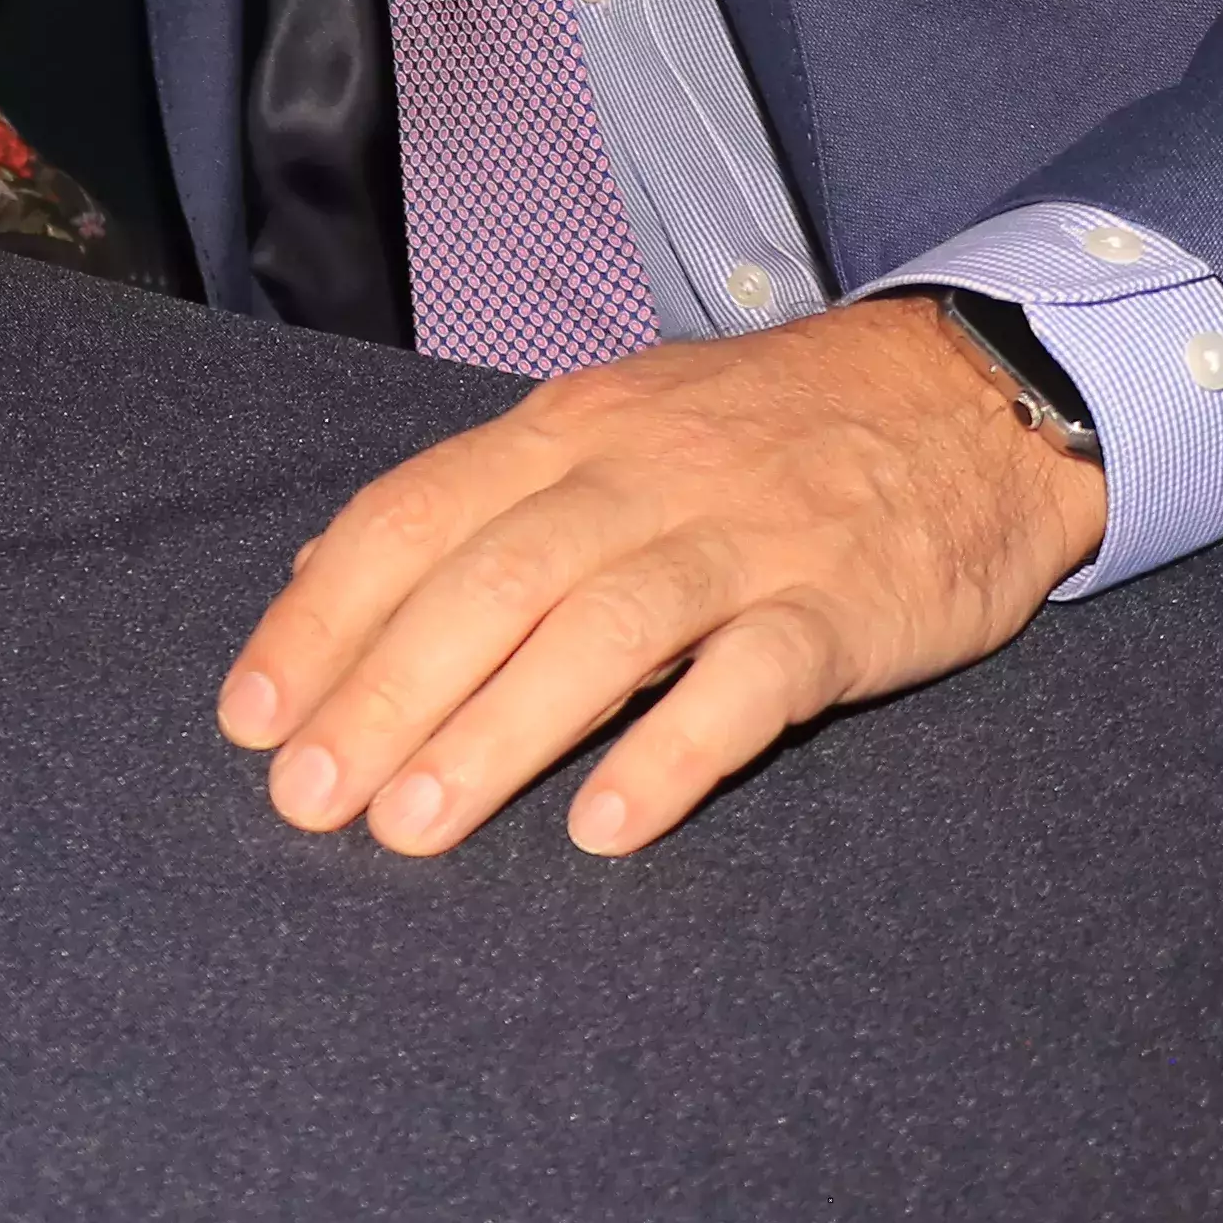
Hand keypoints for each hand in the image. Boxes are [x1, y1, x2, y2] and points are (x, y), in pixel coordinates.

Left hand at [213, 295, 1111, 858]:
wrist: (971, 394)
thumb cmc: (764, 432)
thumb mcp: (610, 427)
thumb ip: (477, 501)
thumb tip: (326, 576)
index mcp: (568, 428)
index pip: (412, 516)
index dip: (323, 619)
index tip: (251, 718)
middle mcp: (642, 473)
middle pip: (487, 580)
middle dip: (382, 694)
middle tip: (310, 802)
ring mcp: (745, 537)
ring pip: (599, 629)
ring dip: (496, 733)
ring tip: (414, 828)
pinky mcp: (842, 606)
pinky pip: (748, 680)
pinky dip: (672, 752)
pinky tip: (607, 826)